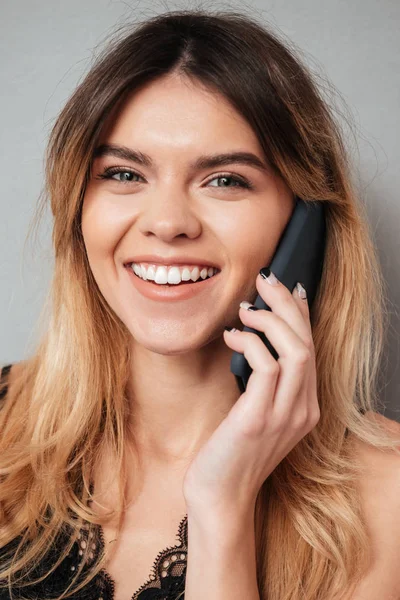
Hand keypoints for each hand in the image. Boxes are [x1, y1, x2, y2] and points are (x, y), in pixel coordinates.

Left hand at [182, 271, 319, 518]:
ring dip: (270, 321)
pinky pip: (267, 368)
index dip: (301, 314)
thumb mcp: (255, 412)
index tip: (286, 288)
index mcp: (305, 407)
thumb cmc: (231, 452)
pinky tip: (231, 336)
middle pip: (307, 343)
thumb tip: (256, 339)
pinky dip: (250, 343)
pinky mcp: (259, 420)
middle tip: (264, 282)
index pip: (312, 348)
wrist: (220, 497)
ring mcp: (285, 416)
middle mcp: (303, 410)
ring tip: (245, 309)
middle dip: (287, 305)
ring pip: (296, 351)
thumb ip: (264, 383)